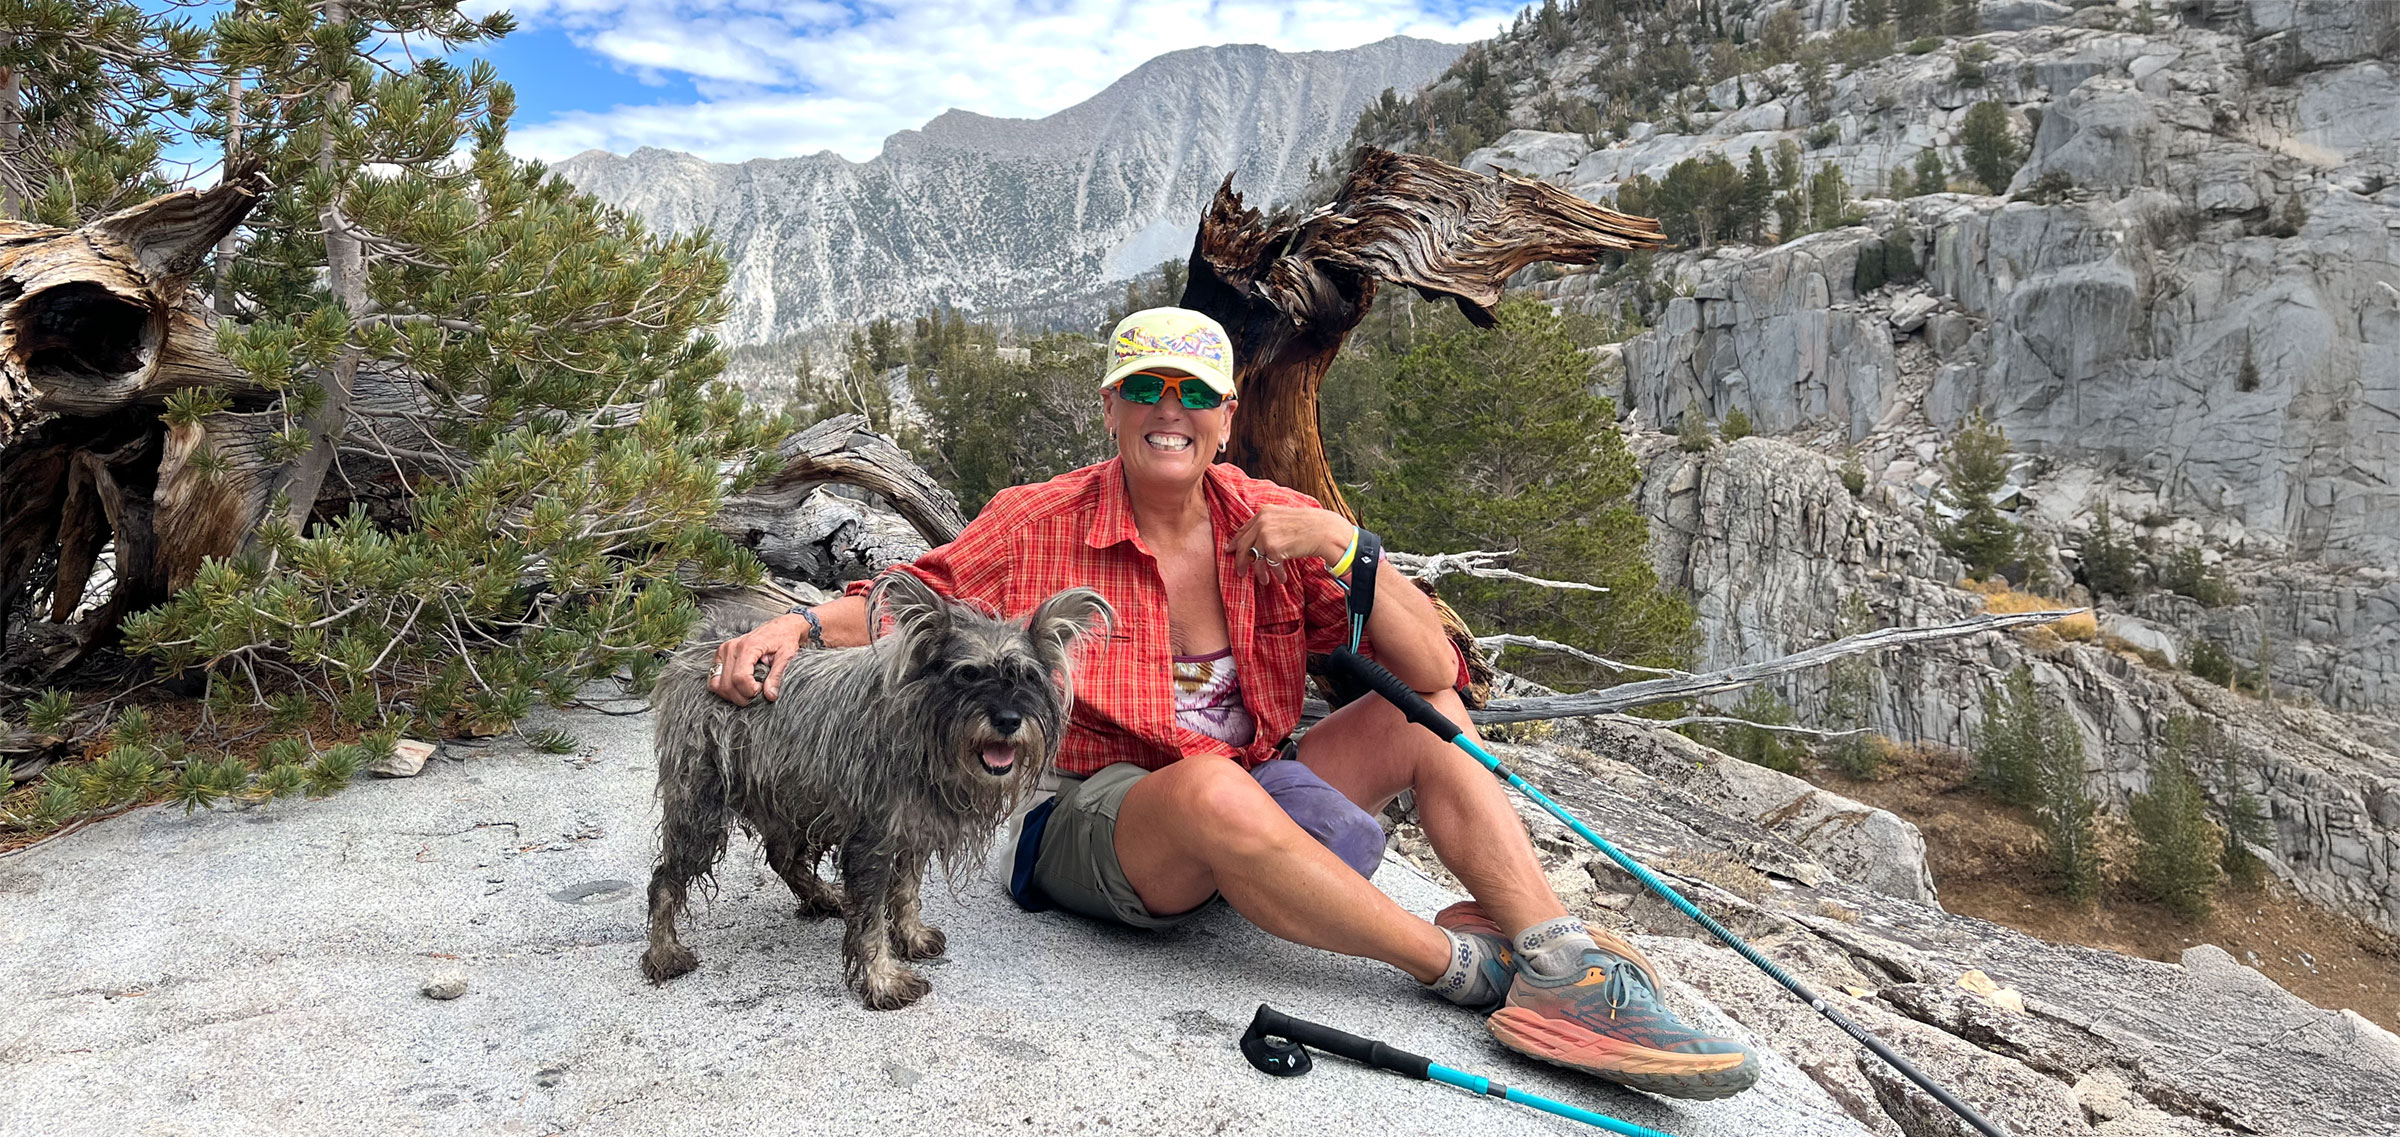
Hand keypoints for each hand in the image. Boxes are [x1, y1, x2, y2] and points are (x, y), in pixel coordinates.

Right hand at [708, 613, 809, 705]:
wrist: (781, 626)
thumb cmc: (784, 638)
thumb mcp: (786, 656)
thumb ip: (777, 676)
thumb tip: (770, 695)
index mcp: (747, 646)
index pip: (739, 678)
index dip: (750, 691)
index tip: (761, 690)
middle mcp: (731, 647)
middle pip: (727, 684)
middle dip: (742, 696)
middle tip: (757, 693)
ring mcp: (724, 651)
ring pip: (717, 684)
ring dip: (732, 695)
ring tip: (748, 691)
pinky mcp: (720, 655)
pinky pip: (714, 679)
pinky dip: (724, 688)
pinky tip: (738, 686)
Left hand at [1227, 505, 1352, 583]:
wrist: (1324, 530)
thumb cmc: (1309, 525)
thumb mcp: (1284, 518)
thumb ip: (1269, 525)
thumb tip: (1256, 541)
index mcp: (1264, 512)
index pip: (1244, 530)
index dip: (1235, 542)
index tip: (1230, 551)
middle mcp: (1262, 522)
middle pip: (1242, 546)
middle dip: (1240, 562)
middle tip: (1241, 573)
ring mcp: (1265, 534)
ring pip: (1253, 559)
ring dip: (1259, 572)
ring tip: (1264, 581)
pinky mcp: (1272, 548)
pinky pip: (1269, 565)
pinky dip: (1276, 574)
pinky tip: (1282, 578)